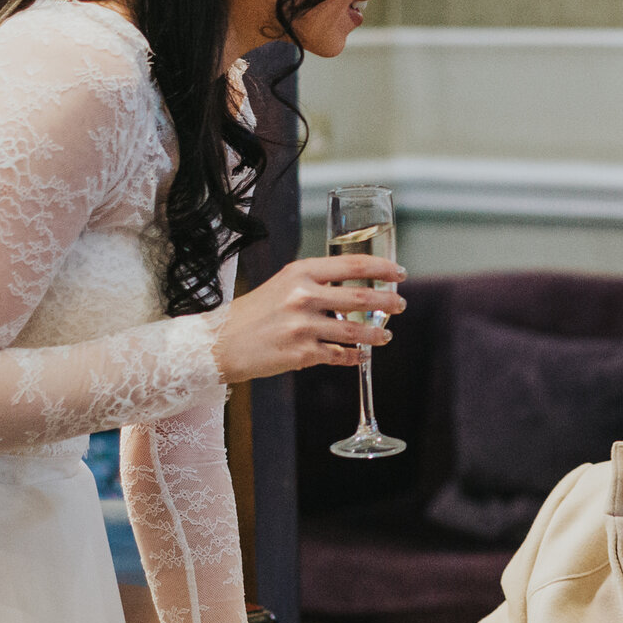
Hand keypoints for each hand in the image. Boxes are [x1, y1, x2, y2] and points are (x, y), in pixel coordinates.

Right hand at [211, 255, 405, 383]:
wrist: (222, 342)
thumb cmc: (256, 311)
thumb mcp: (284, 284)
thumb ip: (317, 282)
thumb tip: (355, 286)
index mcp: (301, 272)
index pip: (353, 265)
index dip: (382, 270)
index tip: (399, 274)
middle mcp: (303, 296)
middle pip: (360, 299)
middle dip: (387, 303)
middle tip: (400, 305)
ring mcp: (303, 326)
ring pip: (355, 332)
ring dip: (376, 334)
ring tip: (385, 336)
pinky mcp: (301, 354)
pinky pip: (339, 357)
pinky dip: (355, 357)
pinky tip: (362, 356)